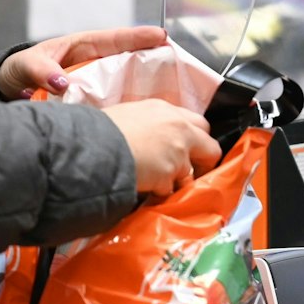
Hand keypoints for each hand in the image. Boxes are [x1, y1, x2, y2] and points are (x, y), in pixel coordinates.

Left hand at [0, 25, 168, 99]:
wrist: (6, 97)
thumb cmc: (17, 73)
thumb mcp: (24, 67)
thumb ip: (40, 71)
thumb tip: (61, 82)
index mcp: (81, 48)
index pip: (114, 39)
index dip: (138, 37)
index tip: (160, 37)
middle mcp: (94, 64)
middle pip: (131, 59)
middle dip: (156, 60)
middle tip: (182, 65)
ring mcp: (97, 84)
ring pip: (129, 82)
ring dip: (150, 87)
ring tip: (176, 94)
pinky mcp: (95, 104)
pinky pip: (119, 102)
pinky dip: (134, 108)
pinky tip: (149, 118)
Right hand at [100, 99, 221, 196]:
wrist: (93, 146)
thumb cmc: (101, 129)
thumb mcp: (128, 115)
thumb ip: (147, 124)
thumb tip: (147, 136)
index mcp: (166, 110)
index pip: (197, 123)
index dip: (195, 138)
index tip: (189, 149)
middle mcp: (178, 128)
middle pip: (210, 147)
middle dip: (203, 162)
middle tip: (190, 172)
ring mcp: (177, 153)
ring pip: (189, 174)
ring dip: (176, 181)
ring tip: (156, 184)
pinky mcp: (169, 175)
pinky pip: (170, 190)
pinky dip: (159, 194)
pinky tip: (145, 191)